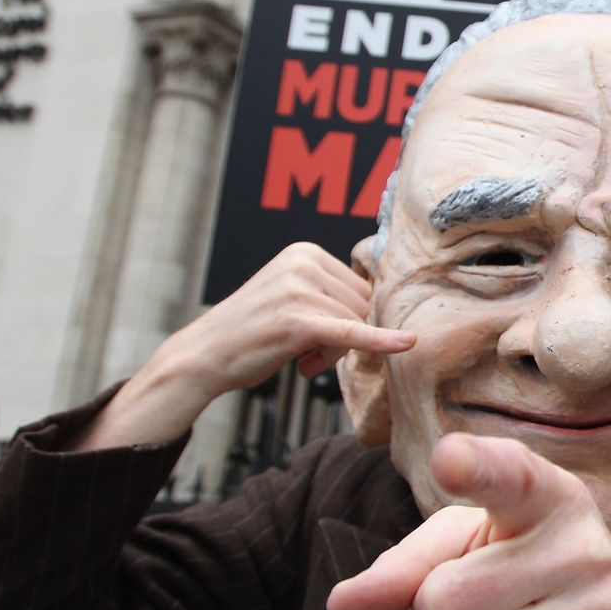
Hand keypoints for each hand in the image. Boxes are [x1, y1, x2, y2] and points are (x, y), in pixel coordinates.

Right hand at [73, 243, 415, 449]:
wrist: (203, 356)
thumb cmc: (251, 333)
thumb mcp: (292, 298)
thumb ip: (331, 295)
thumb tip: (384, 310)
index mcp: (305, 252)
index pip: (359, 288)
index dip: (347, 320)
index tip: (316, 335)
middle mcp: (304, 263)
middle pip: (361, 306)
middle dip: (342, 338)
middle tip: (306, 353)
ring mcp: (301, 289)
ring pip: (354, 327)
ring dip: (332, 353)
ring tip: (299, 357)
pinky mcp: (299, 320)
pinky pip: (351, 333)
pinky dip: (380, 341)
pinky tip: (406, 343)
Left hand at [327, 434, 610, 609]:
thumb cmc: (515, 557)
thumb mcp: (461, 540)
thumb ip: (400, 566)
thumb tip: (340, 606)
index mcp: (547, 494)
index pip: (510, 476)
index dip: (476, 468)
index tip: (448, 458)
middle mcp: (583, 545)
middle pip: (447, 599)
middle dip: (437, 609)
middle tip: (472, 596)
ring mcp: (600, 607)